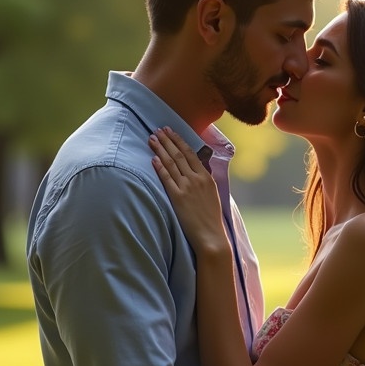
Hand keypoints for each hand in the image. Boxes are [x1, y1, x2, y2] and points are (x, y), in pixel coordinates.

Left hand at [150, 128, 227, 253]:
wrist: (211, 236)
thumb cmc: (211, 218)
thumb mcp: (212, 194)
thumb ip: (203, 181)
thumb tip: (195, 170)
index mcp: (206, 177)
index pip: (190, 153)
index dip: (178, 141)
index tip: (170, 131)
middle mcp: (197, 179)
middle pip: (179, 154)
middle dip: (167, 140)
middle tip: (158, 129)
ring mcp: (187, 187)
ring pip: (171, 163)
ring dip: (161, 149)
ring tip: (152, 139)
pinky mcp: (178, 198)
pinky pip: (167, 179)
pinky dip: (160, 167)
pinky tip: (153, 158)